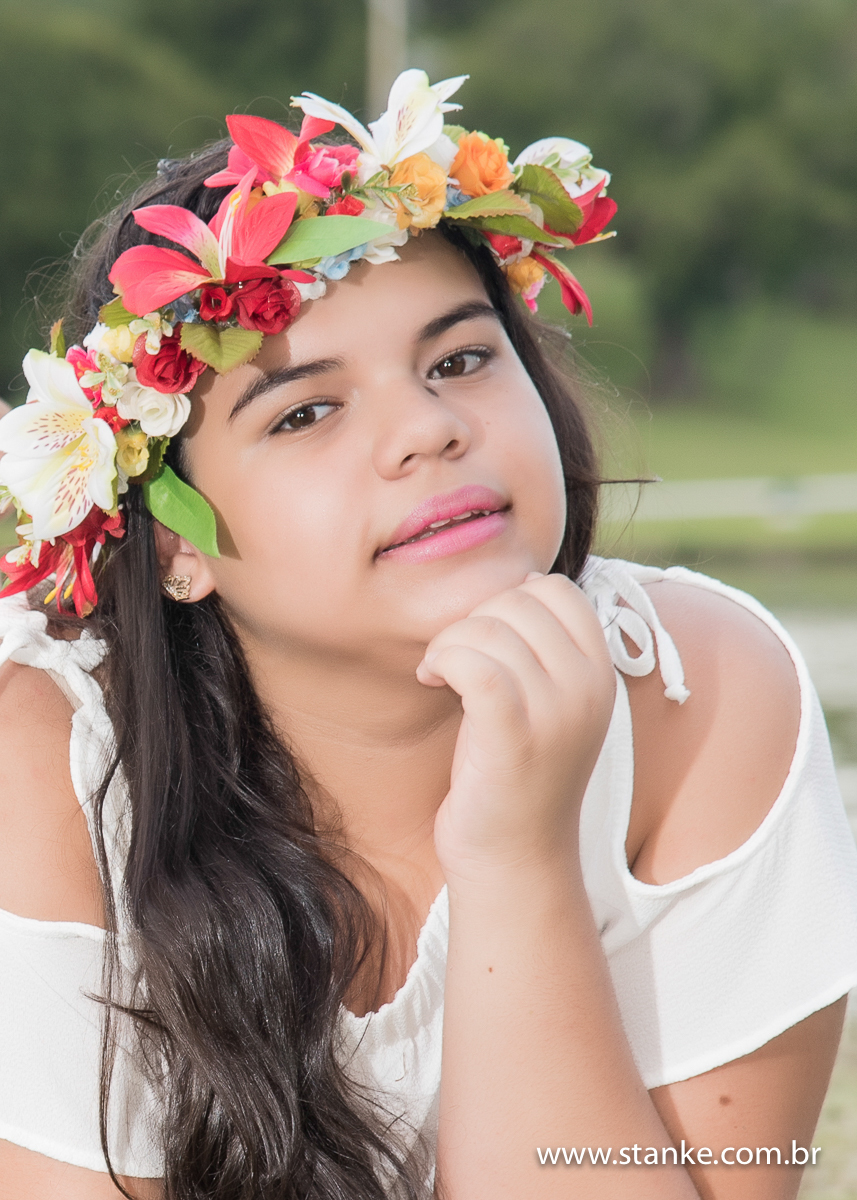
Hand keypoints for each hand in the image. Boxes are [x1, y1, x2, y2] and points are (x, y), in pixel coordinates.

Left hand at [417, 573, 614, 886]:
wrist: (515, 858)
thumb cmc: (518, 771)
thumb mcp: (549, 701)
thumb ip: (544, 646)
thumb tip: (520, 581)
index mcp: (601, 674)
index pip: (557, 589)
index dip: (508, 600)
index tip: (485, 636)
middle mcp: (588, 688)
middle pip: (517, 601)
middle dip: (471, 620)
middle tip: (453, 658)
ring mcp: (556, 713)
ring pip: (488, 628)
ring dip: (448, 642)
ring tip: (440, 672)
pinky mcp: (513, 736)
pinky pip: (473, 664)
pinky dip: (442, 659)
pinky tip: (431, 678)